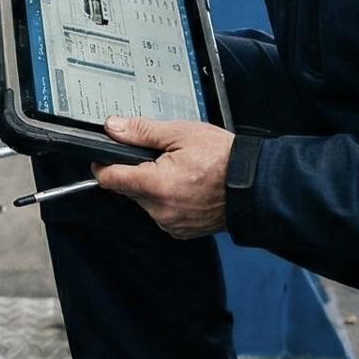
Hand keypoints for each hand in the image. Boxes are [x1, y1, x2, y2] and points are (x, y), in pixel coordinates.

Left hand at [93, 115, 233, 238]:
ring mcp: (171, 223)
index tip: (104, 156)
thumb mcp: (181, 133)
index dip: (103, 164)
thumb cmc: (224, 159)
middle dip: (135, 172)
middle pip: (127, 189)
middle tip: (159, 157)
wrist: (255, 184)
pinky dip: (167, 200)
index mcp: (156, 185)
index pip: (109, 178)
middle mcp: (160, 210)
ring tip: (178, 171)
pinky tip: (185, 186)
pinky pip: (161, 212)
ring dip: (152, 187)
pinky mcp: (181, 231)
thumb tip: (114, 128)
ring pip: (144, 202)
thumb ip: (142, 131)